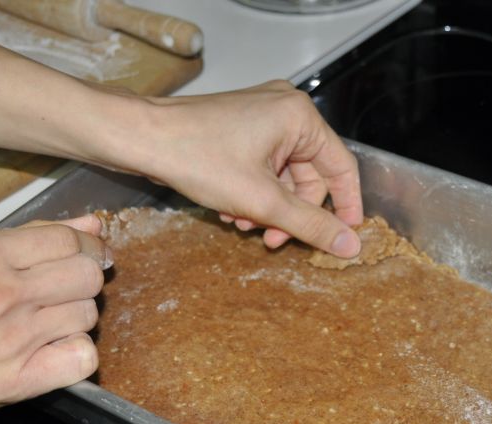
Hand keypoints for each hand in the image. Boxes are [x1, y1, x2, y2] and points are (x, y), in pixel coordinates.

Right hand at [0, 215, 109, 423]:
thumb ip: (31, 236)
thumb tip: (92, 224)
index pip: (67, 240)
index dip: (87, 245)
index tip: (89, 254)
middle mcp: (0, 294)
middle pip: (87, 276)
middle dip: (85, 277)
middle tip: (67, 287)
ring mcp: (12, 340)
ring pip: (88, 314)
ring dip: (76, 315)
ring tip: (47, 318)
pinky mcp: (17, 381)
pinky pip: (83, 358)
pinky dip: (76, 352)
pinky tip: (54, 346)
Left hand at [101, 81, 363, 256]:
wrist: (141, 139)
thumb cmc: (197, 157)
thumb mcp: (262, 202)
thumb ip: (310, 225)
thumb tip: (351, 246)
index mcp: (300, 117)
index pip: (341, 167)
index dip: (346, 207)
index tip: (346, 238)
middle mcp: (284, 110)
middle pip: (309, 176)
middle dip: (290, 213)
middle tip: (272, 240)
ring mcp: (260, 117)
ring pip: (282, 177)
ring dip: (268, 208)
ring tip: (242, 225)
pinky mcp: (239, 128)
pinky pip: (262, 168)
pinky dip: (253, 193)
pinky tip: (230, 211)